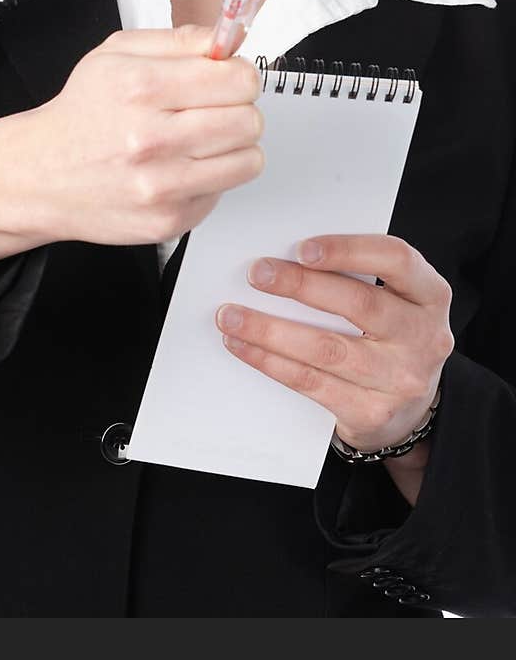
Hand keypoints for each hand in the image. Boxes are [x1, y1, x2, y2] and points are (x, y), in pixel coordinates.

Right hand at [7, 23, 265, 248]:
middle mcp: (151, 138)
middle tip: (214, 110)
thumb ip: (179, 40)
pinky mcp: (169, 220)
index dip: (239, 75)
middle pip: (249, 121)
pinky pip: (224, 192)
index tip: (227, 79)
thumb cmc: (82, 113)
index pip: (238, 80)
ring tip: (200, 140)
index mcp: (142, 87)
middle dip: (239, 110)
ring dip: (233, 147)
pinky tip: (179, 168)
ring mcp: (162, 185)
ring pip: (249, 160)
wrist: (42, 175)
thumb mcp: (117, 53)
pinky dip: (210, 179)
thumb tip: (228, 41)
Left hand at [214, 234, 454, 451]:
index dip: (349, 250)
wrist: (407, 409)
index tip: (302, 247)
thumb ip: (356, 276)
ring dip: (270, 330)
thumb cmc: (388, 336)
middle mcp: (423, 336)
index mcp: (430, 295)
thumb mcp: (392, 300)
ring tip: (231, 315)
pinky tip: (243, 346)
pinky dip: (270, 361)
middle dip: (300, 286)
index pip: (397, 259)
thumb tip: (284, 255)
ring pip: (327, 348)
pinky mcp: (372, 412)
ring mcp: (400, 379)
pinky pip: (311, 382)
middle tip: (256, 274)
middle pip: (359, 304)